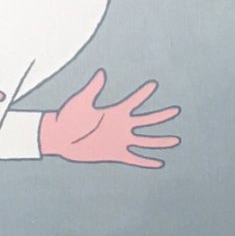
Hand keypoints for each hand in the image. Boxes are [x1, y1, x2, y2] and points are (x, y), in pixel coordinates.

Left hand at [38, 69, 180, 166]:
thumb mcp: (81, 101)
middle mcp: (120, 126)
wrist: (58, 138)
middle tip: (176, 110)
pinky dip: (147, 161)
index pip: (134, 101)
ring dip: (160, 141)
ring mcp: (119, 140)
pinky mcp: (115, 154)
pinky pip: (135, 158)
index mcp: (114, 112)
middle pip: (147, 121)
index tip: (154, 84)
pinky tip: (159, 163)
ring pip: (146, 141)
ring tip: (175, 140)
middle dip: (162, 116)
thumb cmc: (67, 117)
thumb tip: (102, 73)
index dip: (144, 93)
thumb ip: (94, 88)